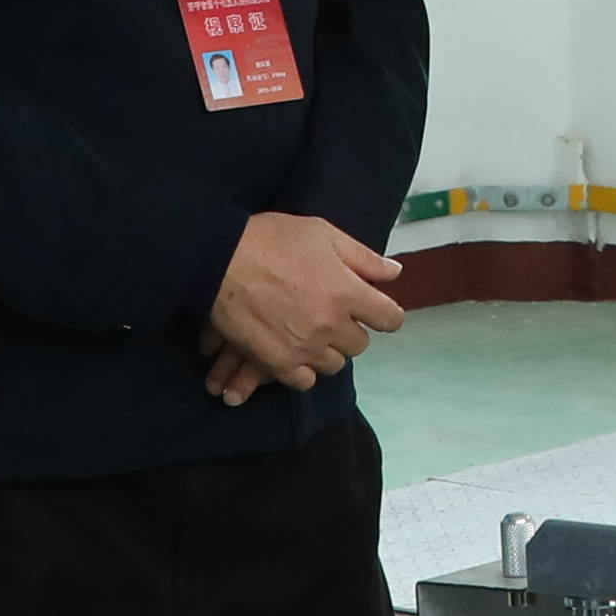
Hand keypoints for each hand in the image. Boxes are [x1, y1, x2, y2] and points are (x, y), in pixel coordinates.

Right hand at [208, 211, 410, 395]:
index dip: (385, 313)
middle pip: (360, 344)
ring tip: (309, 332)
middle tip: (331, 314)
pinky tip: (294, 351)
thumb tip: (395, 272)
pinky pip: (304, 381)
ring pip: (333, 364)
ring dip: (327, 350)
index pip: (390, 319)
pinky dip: (303, 369)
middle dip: (350, 329)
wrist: (220, 259)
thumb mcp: (323, 234)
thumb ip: (363, 257)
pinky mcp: (277, 362)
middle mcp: (331, 325)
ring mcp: (304, 347)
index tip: (373, 309)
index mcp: (347, 292)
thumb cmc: (272, 240)